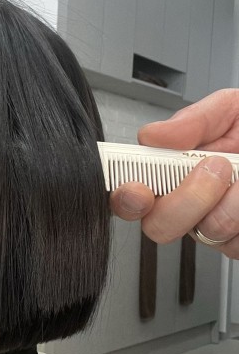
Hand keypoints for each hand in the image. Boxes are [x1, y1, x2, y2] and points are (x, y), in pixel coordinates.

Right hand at [109, 89, 238, 258]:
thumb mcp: (232, 109)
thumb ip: (194, 121)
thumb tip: (153, 135)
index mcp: (175, 171)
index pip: (131, 195)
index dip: (125, 197)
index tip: (137, 188)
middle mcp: (189, 203)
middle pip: (158, 226)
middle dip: (186, 198)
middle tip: (216, 167)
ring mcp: (215, 227)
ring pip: (205, 233)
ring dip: (232, 203)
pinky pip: (235, 244)